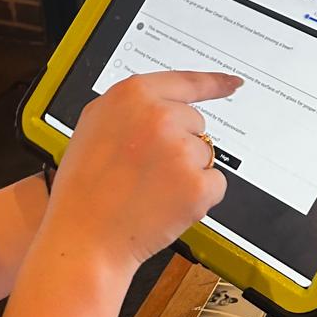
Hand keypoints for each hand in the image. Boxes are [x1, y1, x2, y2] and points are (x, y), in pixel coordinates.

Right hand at [46, 71, 242, 274]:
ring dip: (187, 172)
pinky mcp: (197, 184)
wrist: (85, 235)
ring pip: (204, 154)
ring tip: (149, 188)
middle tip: (145, 168)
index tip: (232, 84)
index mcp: (132, 95)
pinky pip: (215, 184)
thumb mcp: (94, 125)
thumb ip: (131, 106)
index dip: (214, 83)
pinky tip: (166, 203)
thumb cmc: (84, 187)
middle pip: (196, 123)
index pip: (187, 81)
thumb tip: (161, 101)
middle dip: (179, 144)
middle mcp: (159, 116)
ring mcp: (180, 150)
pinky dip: (198, 197)